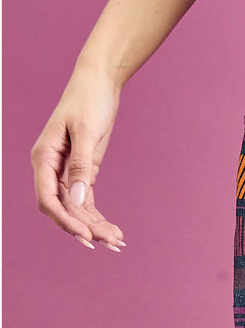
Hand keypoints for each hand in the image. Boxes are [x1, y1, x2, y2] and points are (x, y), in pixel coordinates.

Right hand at [31, 66, 125, 252]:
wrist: (98, 84)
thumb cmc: (89, 101)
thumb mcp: (87, 132)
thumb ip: (81, 166)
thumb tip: (75, 200)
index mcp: (44, 157)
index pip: (47, 199)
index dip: (65, 221)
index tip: (86, 236)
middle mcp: (50, 168)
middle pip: (62, 209)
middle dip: (85, 228)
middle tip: (111, 243)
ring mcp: (65, 172)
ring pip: (75, 210)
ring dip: (94, 227)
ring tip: (118, 242)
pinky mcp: (82, 173)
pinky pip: (85, 202)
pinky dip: (98, 217)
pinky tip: (114, 232)